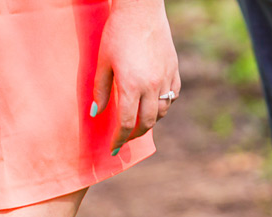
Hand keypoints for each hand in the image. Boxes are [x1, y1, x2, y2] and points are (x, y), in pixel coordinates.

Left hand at [92, 0, 179, 153]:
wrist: (141, 11)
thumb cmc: (117, 33)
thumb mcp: (103, 61)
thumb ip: (100, 90)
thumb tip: (96, 113)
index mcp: (131, 86)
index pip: (126, 124)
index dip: (119, 139)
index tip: (114, 148)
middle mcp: (152, 87)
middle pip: (146, 123)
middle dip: (134, 136)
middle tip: (125, 139)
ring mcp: (166, 79)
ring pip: (161, 113)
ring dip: (149, 122)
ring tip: (139, 123)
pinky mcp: (174, 71)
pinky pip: (171, 97)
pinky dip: (163, 106)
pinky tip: (154, 105)